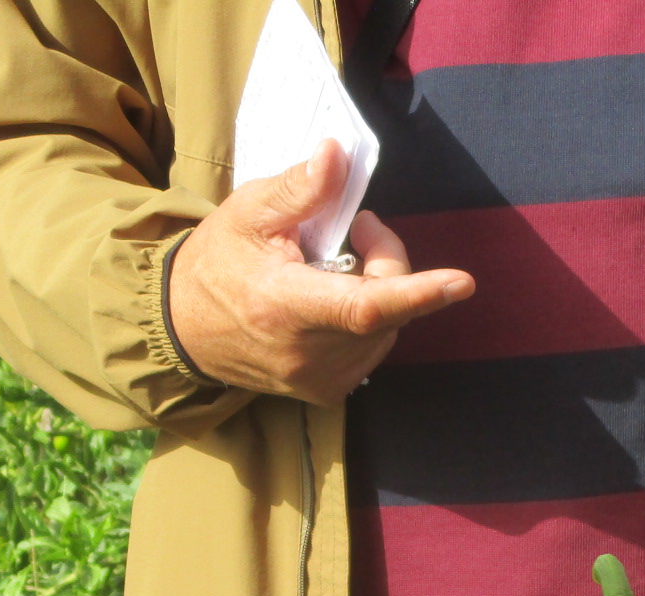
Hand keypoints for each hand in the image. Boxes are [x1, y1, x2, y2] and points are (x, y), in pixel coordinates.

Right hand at [166, 140, 474, 403]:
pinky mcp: (327, 392)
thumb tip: (338, 155)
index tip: (460, 283)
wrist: (184, 326)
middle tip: (355, 227)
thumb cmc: (220, 262)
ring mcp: (318, 379)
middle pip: (385, 306)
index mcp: (284, 305)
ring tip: (333, 266)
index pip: (362, 305)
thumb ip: (301, 188)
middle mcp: (305, 353)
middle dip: (386, 259)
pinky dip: (366, 320)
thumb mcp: (249, 211)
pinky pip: (372, 348)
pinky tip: (332, 303)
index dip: (415, 293)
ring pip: (386, 328)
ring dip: (378, 290)